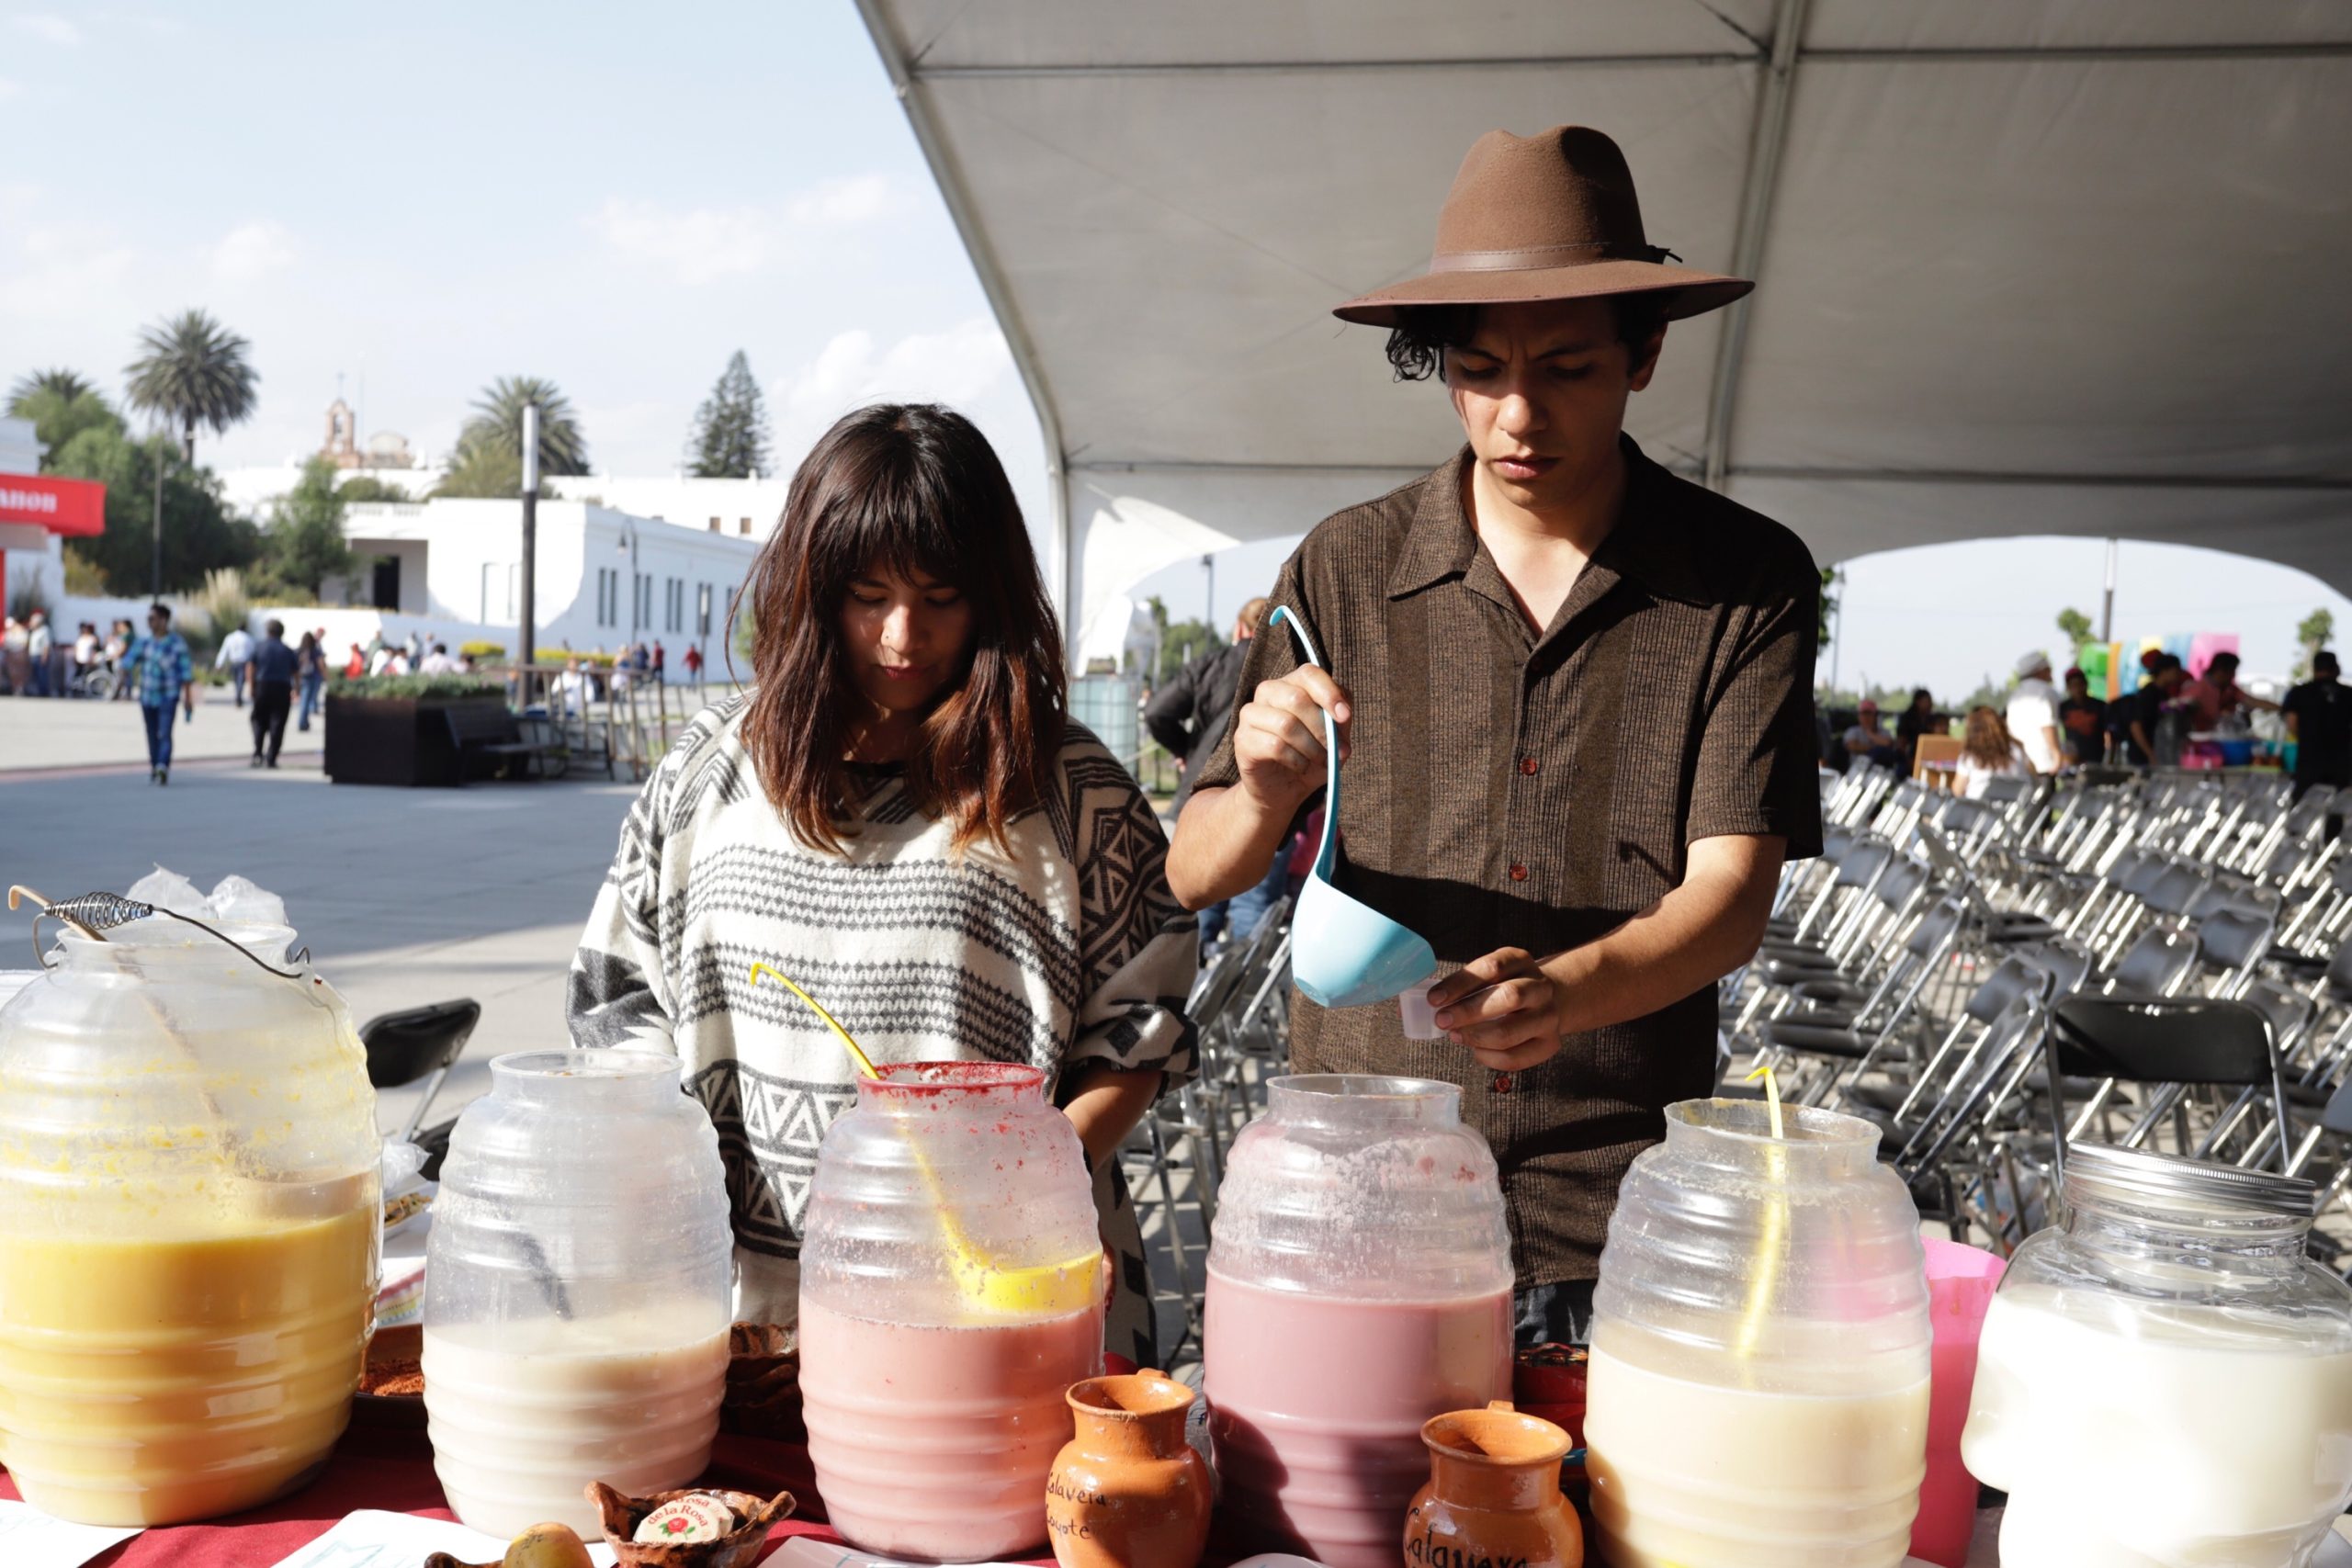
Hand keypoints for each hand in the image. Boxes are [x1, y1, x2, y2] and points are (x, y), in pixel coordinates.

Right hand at [1232, 665, 1349, 810]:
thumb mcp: (1335, 738)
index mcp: (1292, 683)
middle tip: (1335, 750)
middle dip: (1322, 728)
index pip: (1309, 673)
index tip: (1344, 716)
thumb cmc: (1311, 755)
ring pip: (1286, 723)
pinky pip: (1274, 745)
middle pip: (1296, 698)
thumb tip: (1342, 716)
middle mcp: (1268, 692)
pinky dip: (1296, 760)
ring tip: (1321, 761)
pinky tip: (1301, 767)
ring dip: (1311, 747)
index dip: (1329, 693)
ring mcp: (1251, 714)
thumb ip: (1340, 721)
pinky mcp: (1242, 739)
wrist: (1284, 788)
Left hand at [1429, 948, 1565, 1070]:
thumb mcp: (1489, 975)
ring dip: (1475, 1037)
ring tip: (1455, 1035)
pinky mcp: (1549, 1045)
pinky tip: (1476, 1050)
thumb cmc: (1505, 988)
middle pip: (1508, 997)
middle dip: (1468, 1011)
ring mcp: (1548, 1017)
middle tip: (1442, 1020)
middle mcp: (1540, 988)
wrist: (1545, 1002)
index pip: (1492, 968)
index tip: (1434, 998)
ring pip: (1509, 1032)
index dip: (1460, 984)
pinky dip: (1488, 1057)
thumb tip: (1426, 1005)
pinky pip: (1514, 1058)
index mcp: (1521, 961)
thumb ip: (1463, 985)